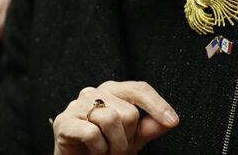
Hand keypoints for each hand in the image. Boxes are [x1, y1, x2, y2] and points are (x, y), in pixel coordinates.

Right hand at [52, 81, 178, 154]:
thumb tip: (171, 120)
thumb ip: (149, 127)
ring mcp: (76, 105)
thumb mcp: (132, 138)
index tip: (173, 121)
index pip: (139, 89)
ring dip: (113, 146)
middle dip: (127, 138)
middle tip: (116, 149)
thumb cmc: (103, 147)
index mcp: (112, 91)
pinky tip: (92, 151)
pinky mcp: (64, 122)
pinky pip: (91, 133)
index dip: (157, 104)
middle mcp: (93, 92)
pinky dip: (97, 149)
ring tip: (105, 152)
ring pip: (111, 120)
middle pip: (128, 112)